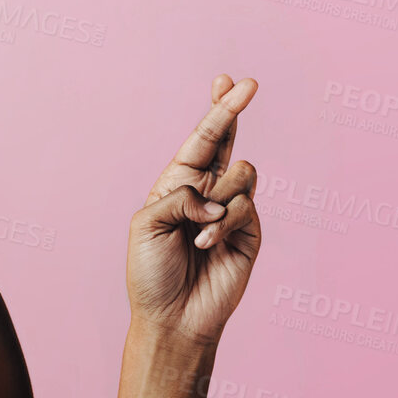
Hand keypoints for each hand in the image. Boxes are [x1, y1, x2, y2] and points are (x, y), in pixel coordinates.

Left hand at [126, 74, 261, 346]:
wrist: (172, 317)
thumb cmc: (150, 273)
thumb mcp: (147, 224)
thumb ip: (179, 196)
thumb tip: (215, 196)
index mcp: (177, 184)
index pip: (201, 140)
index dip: (218, 109)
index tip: (230, 80)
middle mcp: (206, 192)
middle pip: (228, 140)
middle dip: (235, 109)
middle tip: (249, 85)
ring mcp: (231, 210)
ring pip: (243, 173)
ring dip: (219, 199)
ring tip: (198, 232)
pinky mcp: (251, 231)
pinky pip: (246, 205)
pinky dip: (224, 223)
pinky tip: (207, 244)